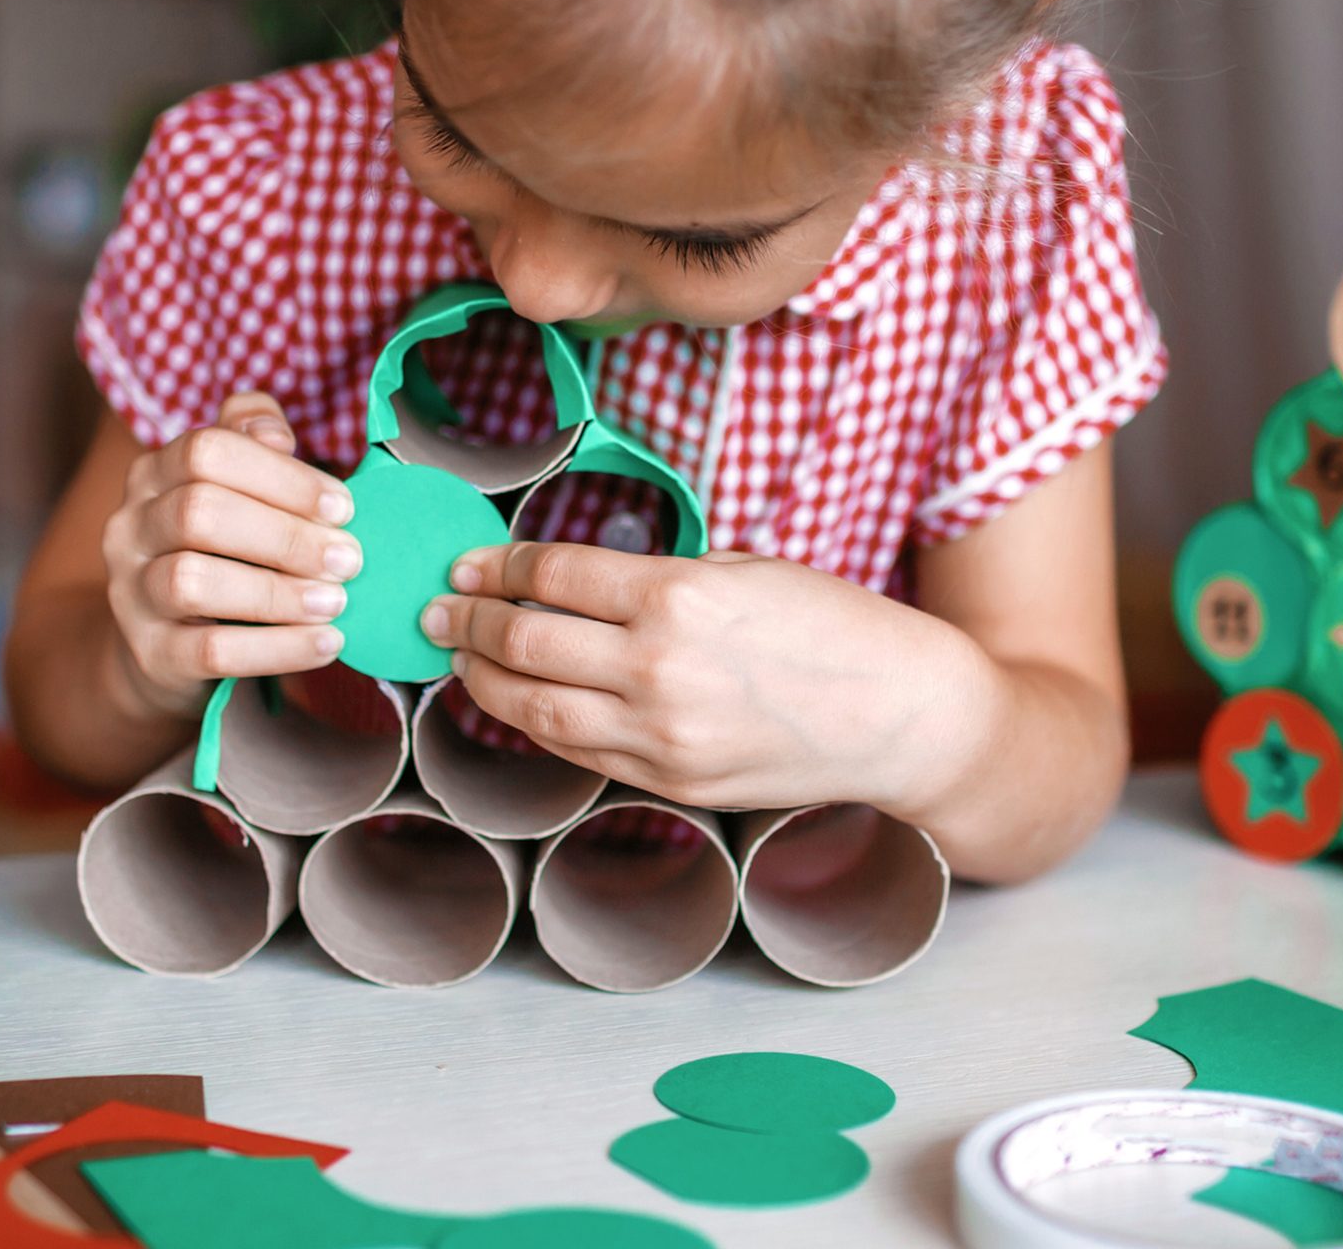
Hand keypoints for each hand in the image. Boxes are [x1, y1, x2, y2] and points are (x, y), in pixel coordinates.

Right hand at [102, 391, 360, 713]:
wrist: (169, 644)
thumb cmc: (224, 550)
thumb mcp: (237, 487)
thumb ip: (254, 441)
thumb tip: (276, 435)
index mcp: (155, 472)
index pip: (208, 451)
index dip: (282, 476)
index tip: (342, 507)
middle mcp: (131, 526)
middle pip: (199, 512)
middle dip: (286, 536)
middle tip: (348, 559)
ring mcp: (132, 592)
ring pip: (191, 581)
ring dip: (277, 593)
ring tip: (335, 602)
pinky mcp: (150, 654)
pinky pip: (210, 651)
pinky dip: (276, 648)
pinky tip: (325, 642)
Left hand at [419, 544, 987, 812]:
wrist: (902, 716)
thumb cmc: (834, 627)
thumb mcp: (745, 569)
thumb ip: (659, 576)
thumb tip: (578, 580)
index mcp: (678, 595)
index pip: (553, 573)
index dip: (499, 564)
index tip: (472, 560)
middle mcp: (658, 669)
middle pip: (523, 640)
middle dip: (468, 620)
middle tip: (439, 607)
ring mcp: (661, 736)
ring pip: (532, 707)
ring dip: (481, 678)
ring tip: (460, 656)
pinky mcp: (671, 782)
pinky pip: (577, 750)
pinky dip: (535, 722)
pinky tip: (518, 700)